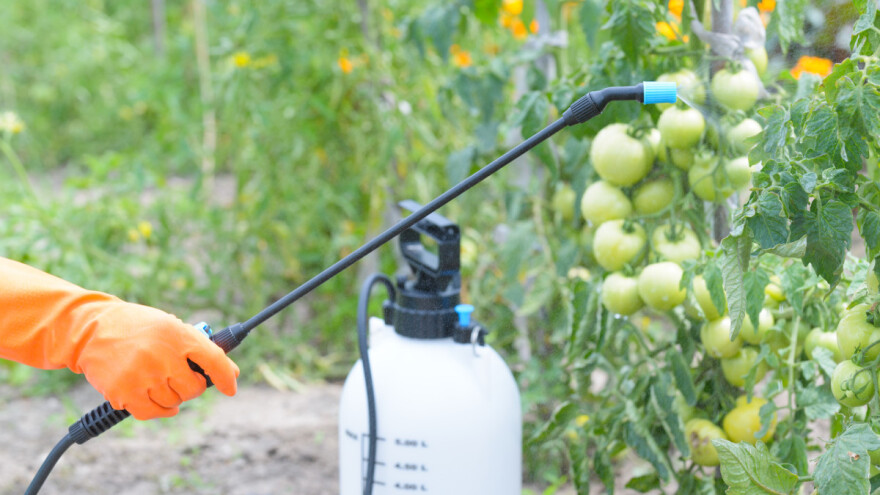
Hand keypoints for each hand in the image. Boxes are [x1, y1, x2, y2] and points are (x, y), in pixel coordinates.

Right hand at [73, 302, 239, 419]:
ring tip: (156, 377)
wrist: (92, 330)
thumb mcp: (171, 326)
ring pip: (173, 403)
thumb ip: (200, 347)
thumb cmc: (140, 328)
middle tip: (177, 374)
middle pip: (193, 389)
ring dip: (170, 396)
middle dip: (190, 385)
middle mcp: (162, 356)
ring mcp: (142, 376)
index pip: (214, 360)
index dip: (225, 377)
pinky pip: (151, 413)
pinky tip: (153, 395)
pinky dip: (157, 409)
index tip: (230, 388)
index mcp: (177, 334)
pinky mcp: (123, 393)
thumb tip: (231, 373)